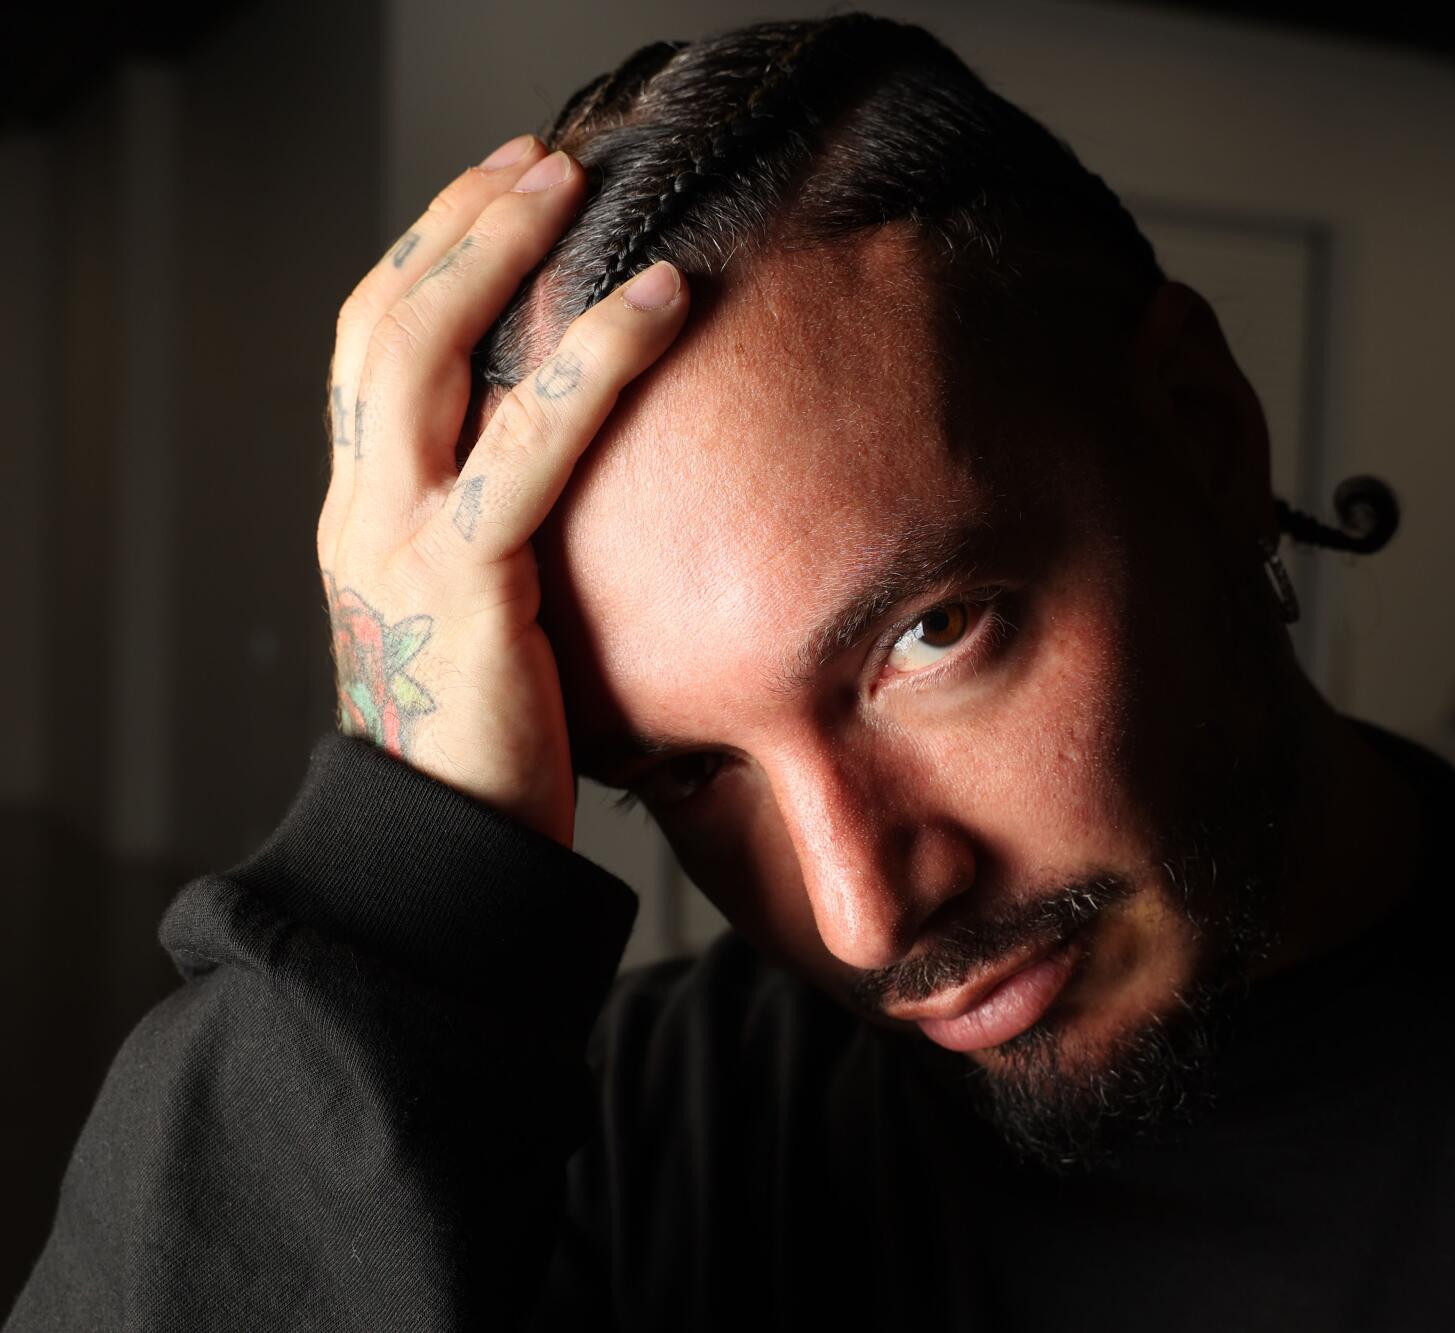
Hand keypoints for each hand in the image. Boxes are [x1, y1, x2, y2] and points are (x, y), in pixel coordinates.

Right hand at [317, 134, 689, 846]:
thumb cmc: (494, 747)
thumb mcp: (488, 618)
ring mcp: (400, 543)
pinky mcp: (468, 583)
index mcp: (364, 516)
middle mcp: (362, 513)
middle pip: (381, 324)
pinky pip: (529, 444)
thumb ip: (508, 540)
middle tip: (537, 161)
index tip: (496, 198)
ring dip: (499, 251)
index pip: (370, 352)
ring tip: (573, 185)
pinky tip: (660, 302)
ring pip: (423, 354)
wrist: (452, 859)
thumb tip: (592, 486)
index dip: (425, 259)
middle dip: (457, 226)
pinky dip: (596, 358)